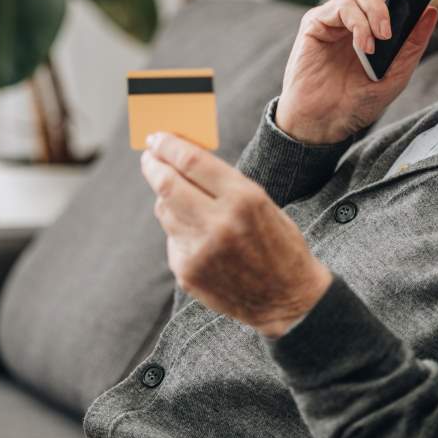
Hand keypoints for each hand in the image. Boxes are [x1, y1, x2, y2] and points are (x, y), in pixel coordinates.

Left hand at [140, 132, 331, 336]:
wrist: (288, 299)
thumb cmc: (278, 244)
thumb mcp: (261, 204)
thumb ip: (224, 183)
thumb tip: (181, 160)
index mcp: (244, 199)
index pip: (192, 161)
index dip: (169, 145)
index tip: (157, 137)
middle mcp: (219, 223)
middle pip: (167, 184)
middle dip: (153, 165)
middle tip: (149, 157)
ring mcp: (200, 251)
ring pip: (165, 211)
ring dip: (167, 198)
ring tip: (180, 196)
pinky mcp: (188, 272)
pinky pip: (173, 238)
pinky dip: (179, 230)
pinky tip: (200, 237)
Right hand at [276, 0, 437, 143]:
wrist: (325, 124)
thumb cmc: (356, 102)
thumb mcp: (395, 75)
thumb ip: (412, 45)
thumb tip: (431, 12)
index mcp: (372, 20)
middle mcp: (351, 12)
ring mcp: (332, 16)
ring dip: (375, 10)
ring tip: (382, 38)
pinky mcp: (315, 24)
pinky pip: (341, 7)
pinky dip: (358, 24)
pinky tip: (364, 46)